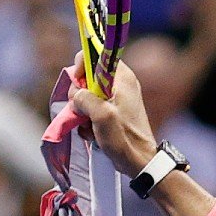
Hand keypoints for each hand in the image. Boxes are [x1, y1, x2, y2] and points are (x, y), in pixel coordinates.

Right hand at [67, 54, 159, 176]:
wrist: (138, 161)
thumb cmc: (124, 138)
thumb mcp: (101, 115)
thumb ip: (85, 97)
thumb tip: (76, 95)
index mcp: (121, 77)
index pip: (96, 54)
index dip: (81, 65)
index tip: (78, 82)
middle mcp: (119, 83)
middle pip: (87, 76)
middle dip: (79, 94)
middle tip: (82, 111)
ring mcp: (116, 98)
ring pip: (86, 95)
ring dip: (82, 111)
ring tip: (90, 127)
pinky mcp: (112, 112)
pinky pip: (91, 108)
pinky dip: (88, 120)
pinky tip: (93, 133)